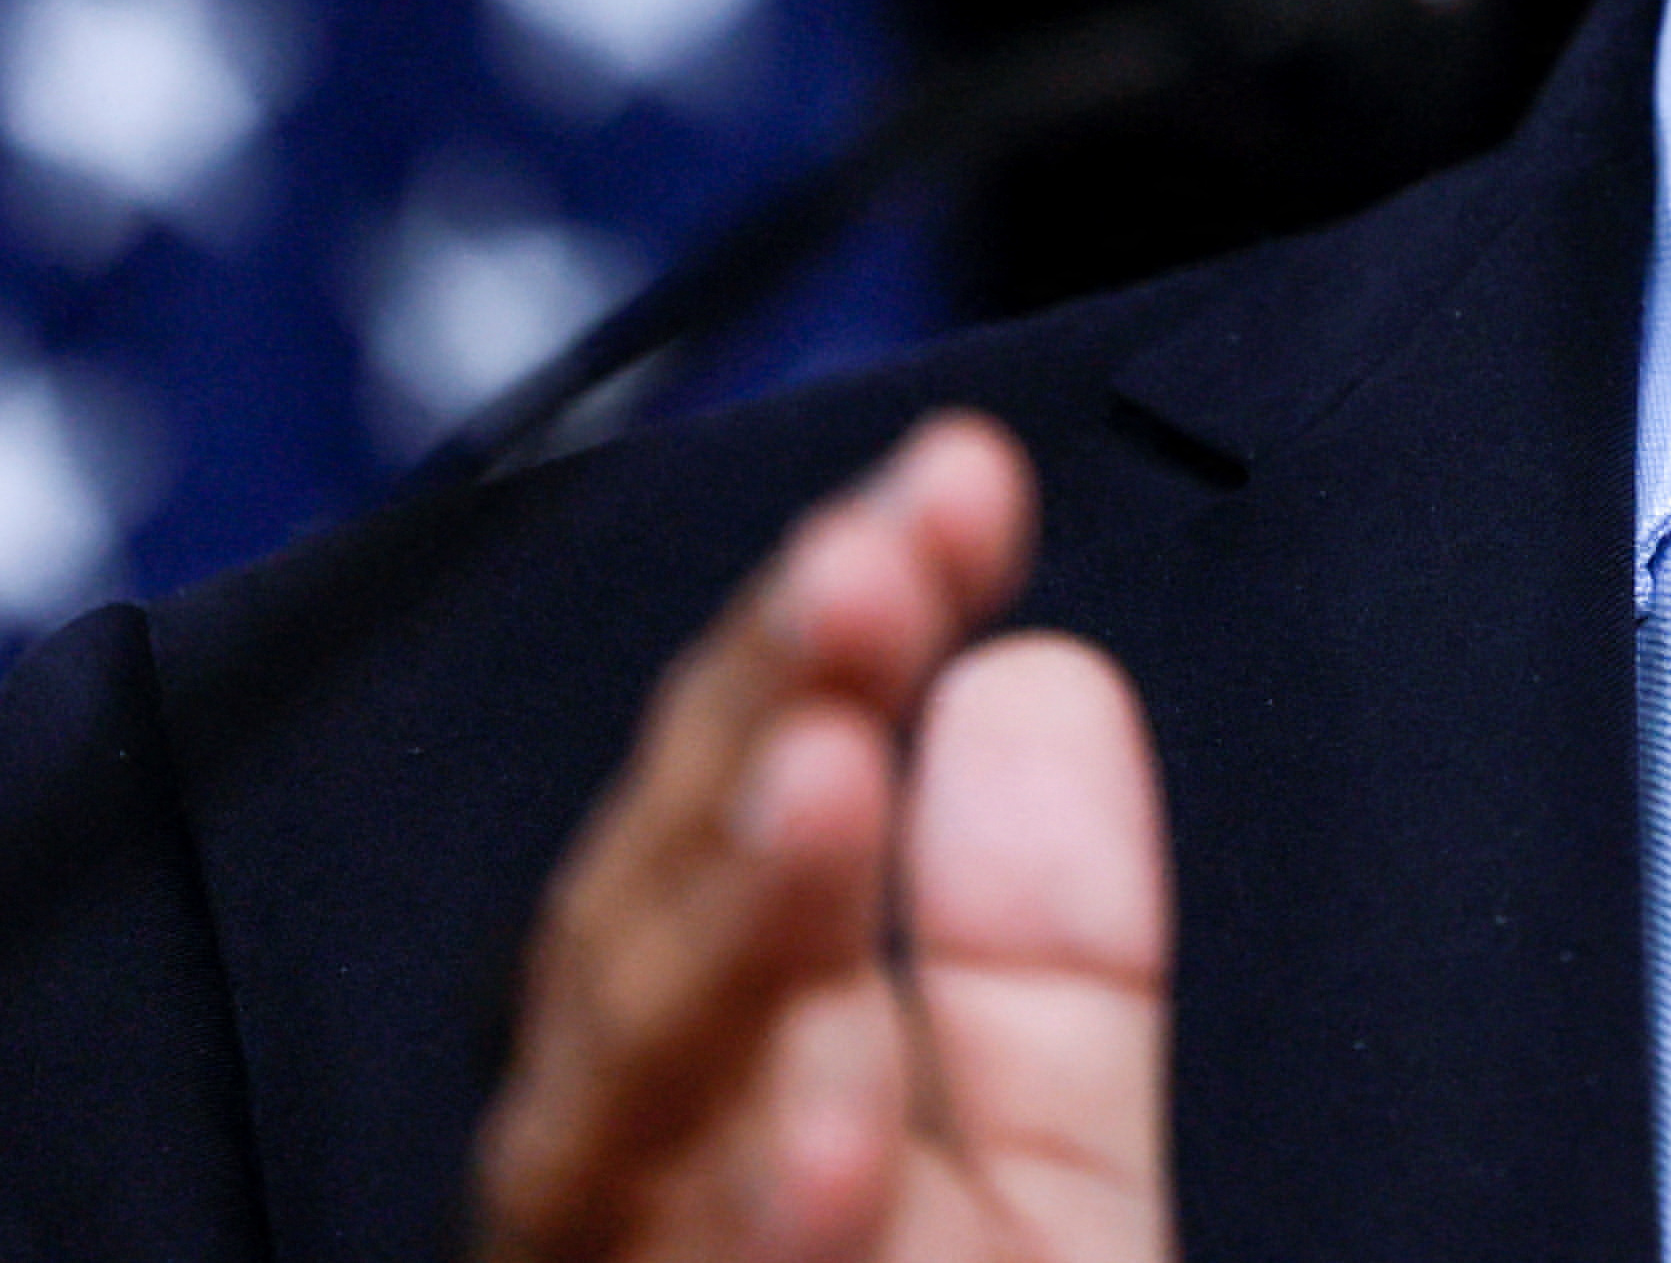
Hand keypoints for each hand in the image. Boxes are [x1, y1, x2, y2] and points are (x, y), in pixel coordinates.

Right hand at [472, 414, 1178, 1262]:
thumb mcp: (1050, 1201)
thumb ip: (1044, 971)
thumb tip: (1039, 678)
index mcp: (721, 1085)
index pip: (749, 802)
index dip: (835, 632)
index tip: (959, 480)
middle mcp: (637, 1173)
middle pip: (645, 918)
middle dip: (754, 723)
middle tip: (869, 568)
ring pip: (620, 1101)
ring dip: (729, 925)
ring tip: (827, 770)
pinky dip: (756, 1208)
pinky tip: (829, 1112)